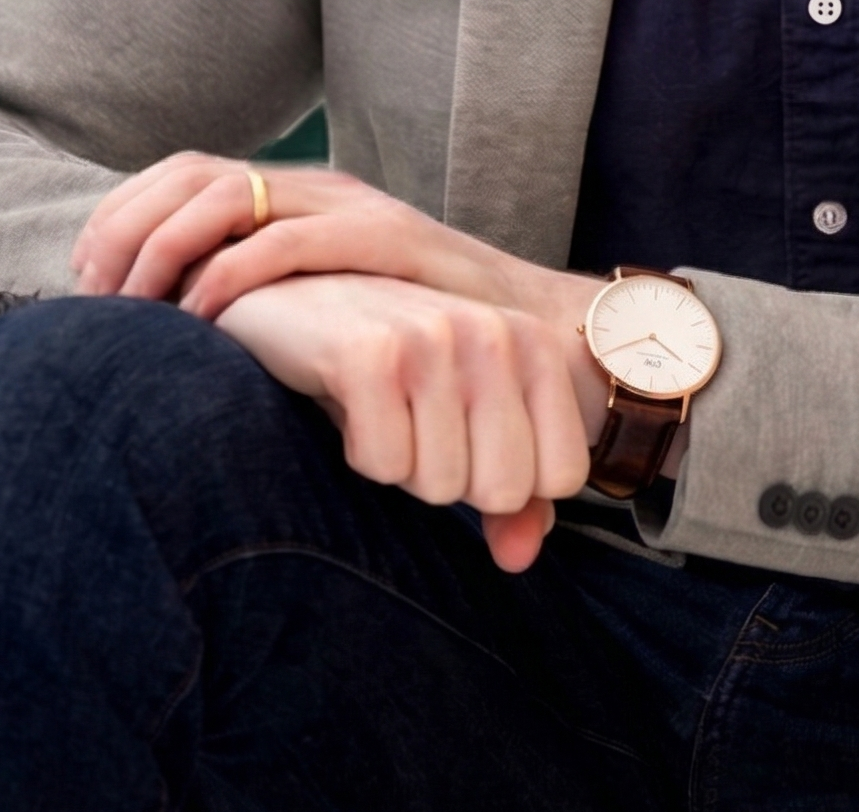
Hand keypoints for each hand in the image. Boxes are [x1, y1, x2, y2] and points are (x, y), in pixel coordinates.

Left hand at [73, 151, 576, 326]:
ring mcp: (351, 207)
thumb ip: (264, 300)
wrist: (531, 336)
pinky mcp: (383, 237)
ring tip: (137, 308)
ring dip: (163, 249)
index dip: (125, 215)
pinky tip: (202, 318)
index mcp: (301, 195)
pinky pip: (282, 241)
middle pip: (190, 175)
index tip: (90, 279)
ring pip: (224, 197)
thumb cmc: (420, 336)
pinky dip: (228, 274)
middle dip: (127, 231)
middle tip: (97, 296)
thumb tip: (176, 323)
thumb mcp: (323, 307)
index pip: (186, 172)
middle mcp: (320, 187)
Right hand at [215, 271, 593, 571]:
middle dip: (452, 480)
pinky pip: (386, 466)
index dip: (507, 484)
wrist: (294, 300)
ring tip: (383, 408)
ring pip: (442, 485)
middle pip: (505, 489)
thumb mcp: (462, 418)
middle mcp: (494, 332)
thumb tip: (520, 559)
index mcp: (534, 344)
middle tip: (416, 427)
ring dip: (402, 466)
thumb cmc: (393, 366)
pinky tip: (349, 402)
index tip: (466, 440)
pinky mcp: (370, 353)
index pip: (563, 476)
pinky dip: (360, 453)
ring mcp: (434, 337)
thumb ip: (511, 493)